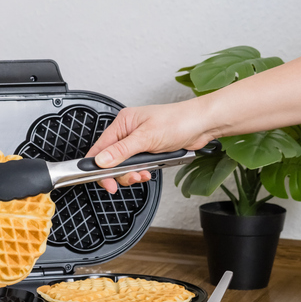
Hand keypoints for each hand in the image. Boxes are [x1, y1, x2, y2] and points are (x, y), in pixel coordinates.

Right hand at [86, 99, 213, 192]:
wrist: (202, 124)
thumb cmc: (179, 121)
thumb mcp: (147, 137)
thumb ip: (122, 151)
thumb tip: (101, 160)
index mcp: (123, 123)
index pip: (100, 148)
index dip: (98, 166)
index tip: (104, 181)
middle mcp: (128, 132)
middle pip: (110, 160)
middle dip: (120, 173)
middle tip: (130, 178)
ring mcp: (137, 142)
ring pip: (124, 166)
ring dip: (132, 174)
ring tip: (142, 174)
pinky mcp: (147, 151)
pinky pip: (137, 166)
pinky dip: (141, 172)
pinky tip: (148, 172)